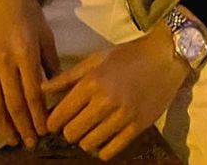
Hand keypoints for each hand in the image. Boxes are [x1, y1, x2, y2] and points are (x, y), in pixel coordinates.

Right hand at [0, 0, 58, 148]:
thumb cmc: (24, 9)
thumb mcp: (44, 32)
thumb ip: (49, 61)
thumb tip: (58, 87)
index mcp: (25, 53)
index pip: (33, 93)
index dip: (39, 115)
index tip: (45, 130)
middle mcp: (4, 63)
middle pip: (14, 104)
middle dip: (23, 127)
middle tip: (30, 143)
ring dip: (3, 127)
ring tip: (12, 140)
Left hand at [43, 24, 187, 160]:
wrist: (164, 57)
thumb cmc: (127, 55)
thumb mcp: (96, 59)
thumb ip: (68, 76)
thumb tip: (42, 90)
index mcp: (92, 82)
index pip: (60, 116)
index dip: (53, 122)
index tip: (57, 120)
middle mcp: (105, 101)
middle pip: (72, 133)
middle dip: (69, 131)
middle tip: (76, 123)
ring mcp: (122, 117)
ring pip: (89, 144)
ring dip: (86, 139)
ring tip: (91, 129)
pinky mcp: (137, 128)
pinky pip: (110, 151)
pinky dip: (103, 149)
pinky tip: (104, 137)